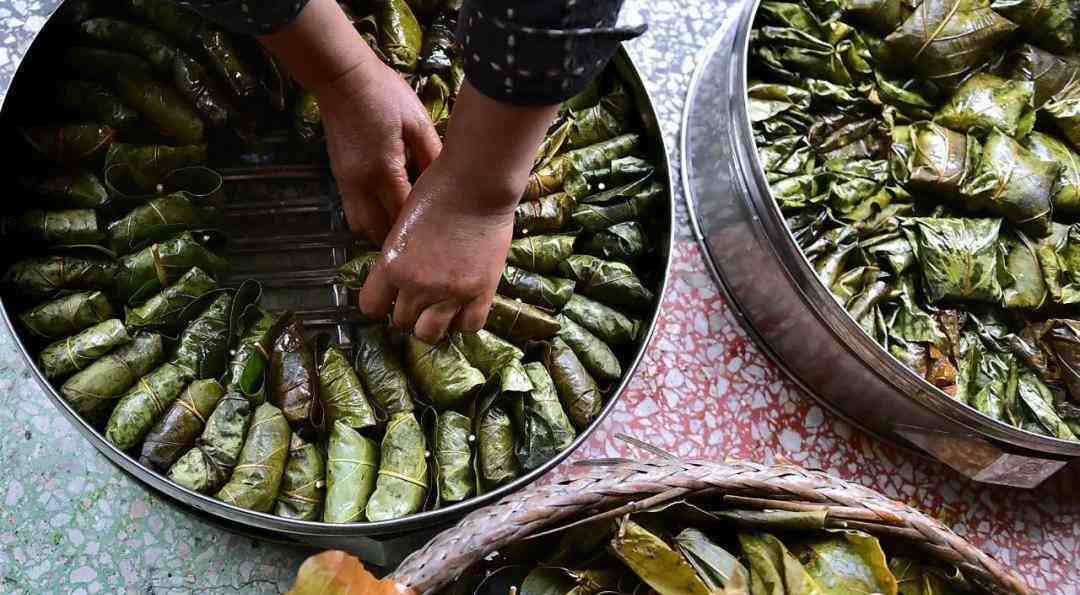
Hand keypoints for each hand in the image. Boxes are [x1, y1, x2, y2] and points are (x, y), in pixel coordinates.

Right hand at [317, 62, 440, 241]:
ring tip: (403, 226)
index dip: (421, 226)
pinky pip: (353, 211)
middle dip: (400, 236)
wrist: (341, 77)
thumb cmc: (383, 93)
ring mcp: (345, 182)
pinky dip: (369, 218)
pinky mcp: (339, 176)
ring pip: (361, 226)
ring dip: (381, 230)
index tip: (440, 230)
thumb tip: (445, 182)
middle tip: (424, 236)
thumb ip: (431, 155)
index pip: (403, 213)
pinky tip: (387, 209)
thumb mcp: (417, 121)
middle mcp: (360, 183)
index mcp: (383, 169)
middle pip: (379, 229)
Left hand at [360, 156, 516, 342]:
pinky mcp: (480, 291)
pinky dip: (463, 321)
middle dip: (408, 312)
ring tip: (439, 308)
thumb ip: (398, 256)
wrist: (477, 183)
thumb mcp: (403, 222)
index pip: (371, 307)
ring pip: (430, 333)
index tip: (388, 298)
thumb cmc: (440, 190)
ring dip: (432, 323)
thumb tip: (398, 276)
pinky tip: (463, 306)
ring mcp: (450, 292)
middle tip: (418, 298)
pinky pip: (468, 326)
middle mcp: (417, 284)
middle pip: (401, 322)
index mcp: (392, 265)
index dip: (379, 303)